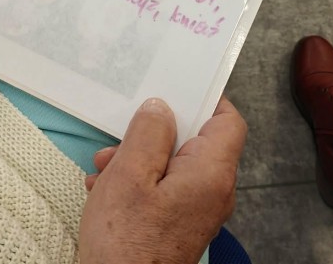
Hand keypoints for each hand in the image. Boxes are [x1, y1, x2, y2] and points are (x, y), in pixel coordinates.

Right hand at [79, 97, 246, 263]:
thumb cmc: (126, 244)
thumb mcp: (129, 175)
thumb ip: (148, 133)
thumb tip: (161, 108)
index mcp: (211, 174)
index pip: (228, 122)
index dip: (205, 100)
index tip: (174, 88)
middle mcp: (213, 193)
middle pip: (195, 143)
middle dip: (154, 134)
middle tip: (120, 138)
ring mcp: (197, 212)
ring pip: (174, 167)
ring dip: (138, 160)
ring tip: (104, 169)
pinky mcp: (179, 227)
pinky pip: (165, 191)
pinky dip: (139, 184)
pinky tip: (105, 190)